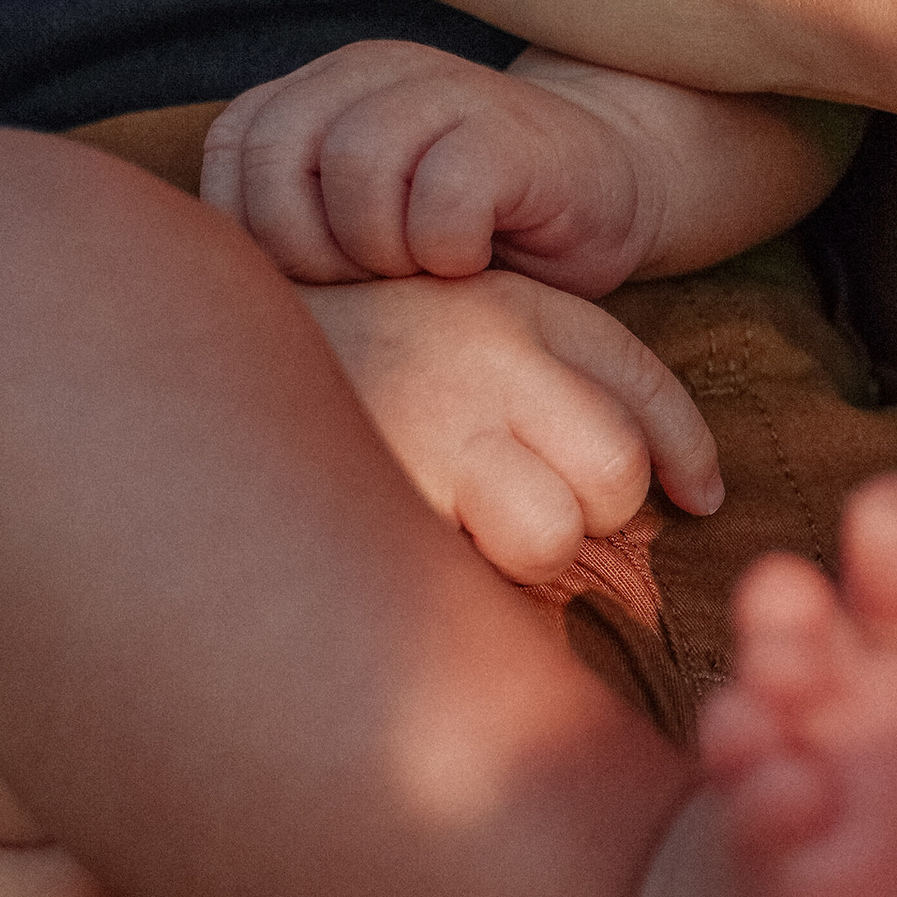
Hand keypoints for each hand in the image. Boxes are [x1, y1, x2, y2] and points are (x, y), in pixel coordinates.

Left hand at [202, 41, 658, 295]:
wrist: (609, 191)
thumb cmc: (475, 232)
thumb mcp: (364, 226)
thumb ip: (295, 228)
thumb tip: (224, 295)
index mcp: (321, 92)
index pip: (232, 151)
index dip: (256, 233)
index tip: (318, 278)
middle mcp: (371, 74)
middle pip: (278, 158)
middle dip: (310, 249)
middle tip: (370, 282)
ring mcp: (442, 90)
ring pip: (355, 168)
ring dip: (381, 251)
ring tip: (422, 272)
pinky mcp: (508, 132)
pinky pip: (439, 198)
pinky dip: (446, 253)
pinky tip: (475, 264)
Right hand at [301, 266, 720, 580]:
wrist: (193, 348)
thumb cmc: (355, 355)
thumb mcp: (472, 319)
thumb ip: (577, 379)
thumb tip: (702, 495)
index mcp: (512, 309)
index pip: (644, 393)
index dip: (684, 458)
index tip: (699, 497)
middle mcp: (481, 358)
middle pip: (615, 473)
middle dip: (592, 512)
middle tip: (524, 505)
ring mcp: (430, 429)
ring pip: (554, 535)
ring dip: (527, 559)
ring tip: (464, 528)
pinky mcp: (383, 496)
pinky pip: (475, 579)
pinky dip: (464, 587)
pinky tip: (420, 550)